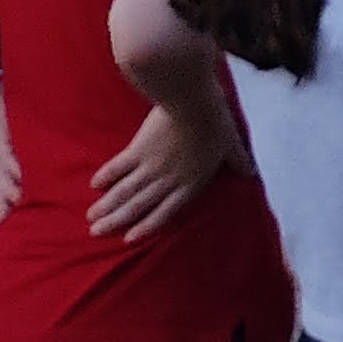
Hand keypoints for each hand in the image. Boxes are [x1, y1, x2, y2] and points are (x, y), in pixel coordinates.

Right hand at [87, 100, 232, 241]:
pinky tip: (94, 185)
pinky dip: (106, 177)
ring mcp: (149, 167)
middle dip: (117, 220)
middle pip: (138, 206)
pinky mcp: (136, 150)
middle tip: (95, 232)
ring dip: (106, 206)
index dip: (147, 226)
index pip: (166, 211)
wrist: (192, 103)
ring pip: (123, 192)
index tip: (129, 238)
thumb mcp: (231, 143)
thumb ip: (237, 160)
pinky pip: (117, 168)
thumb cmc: (215, 122)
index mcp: (190, 182)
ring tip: (91, 217)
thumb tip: (251, 172)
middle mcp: (167, 181)